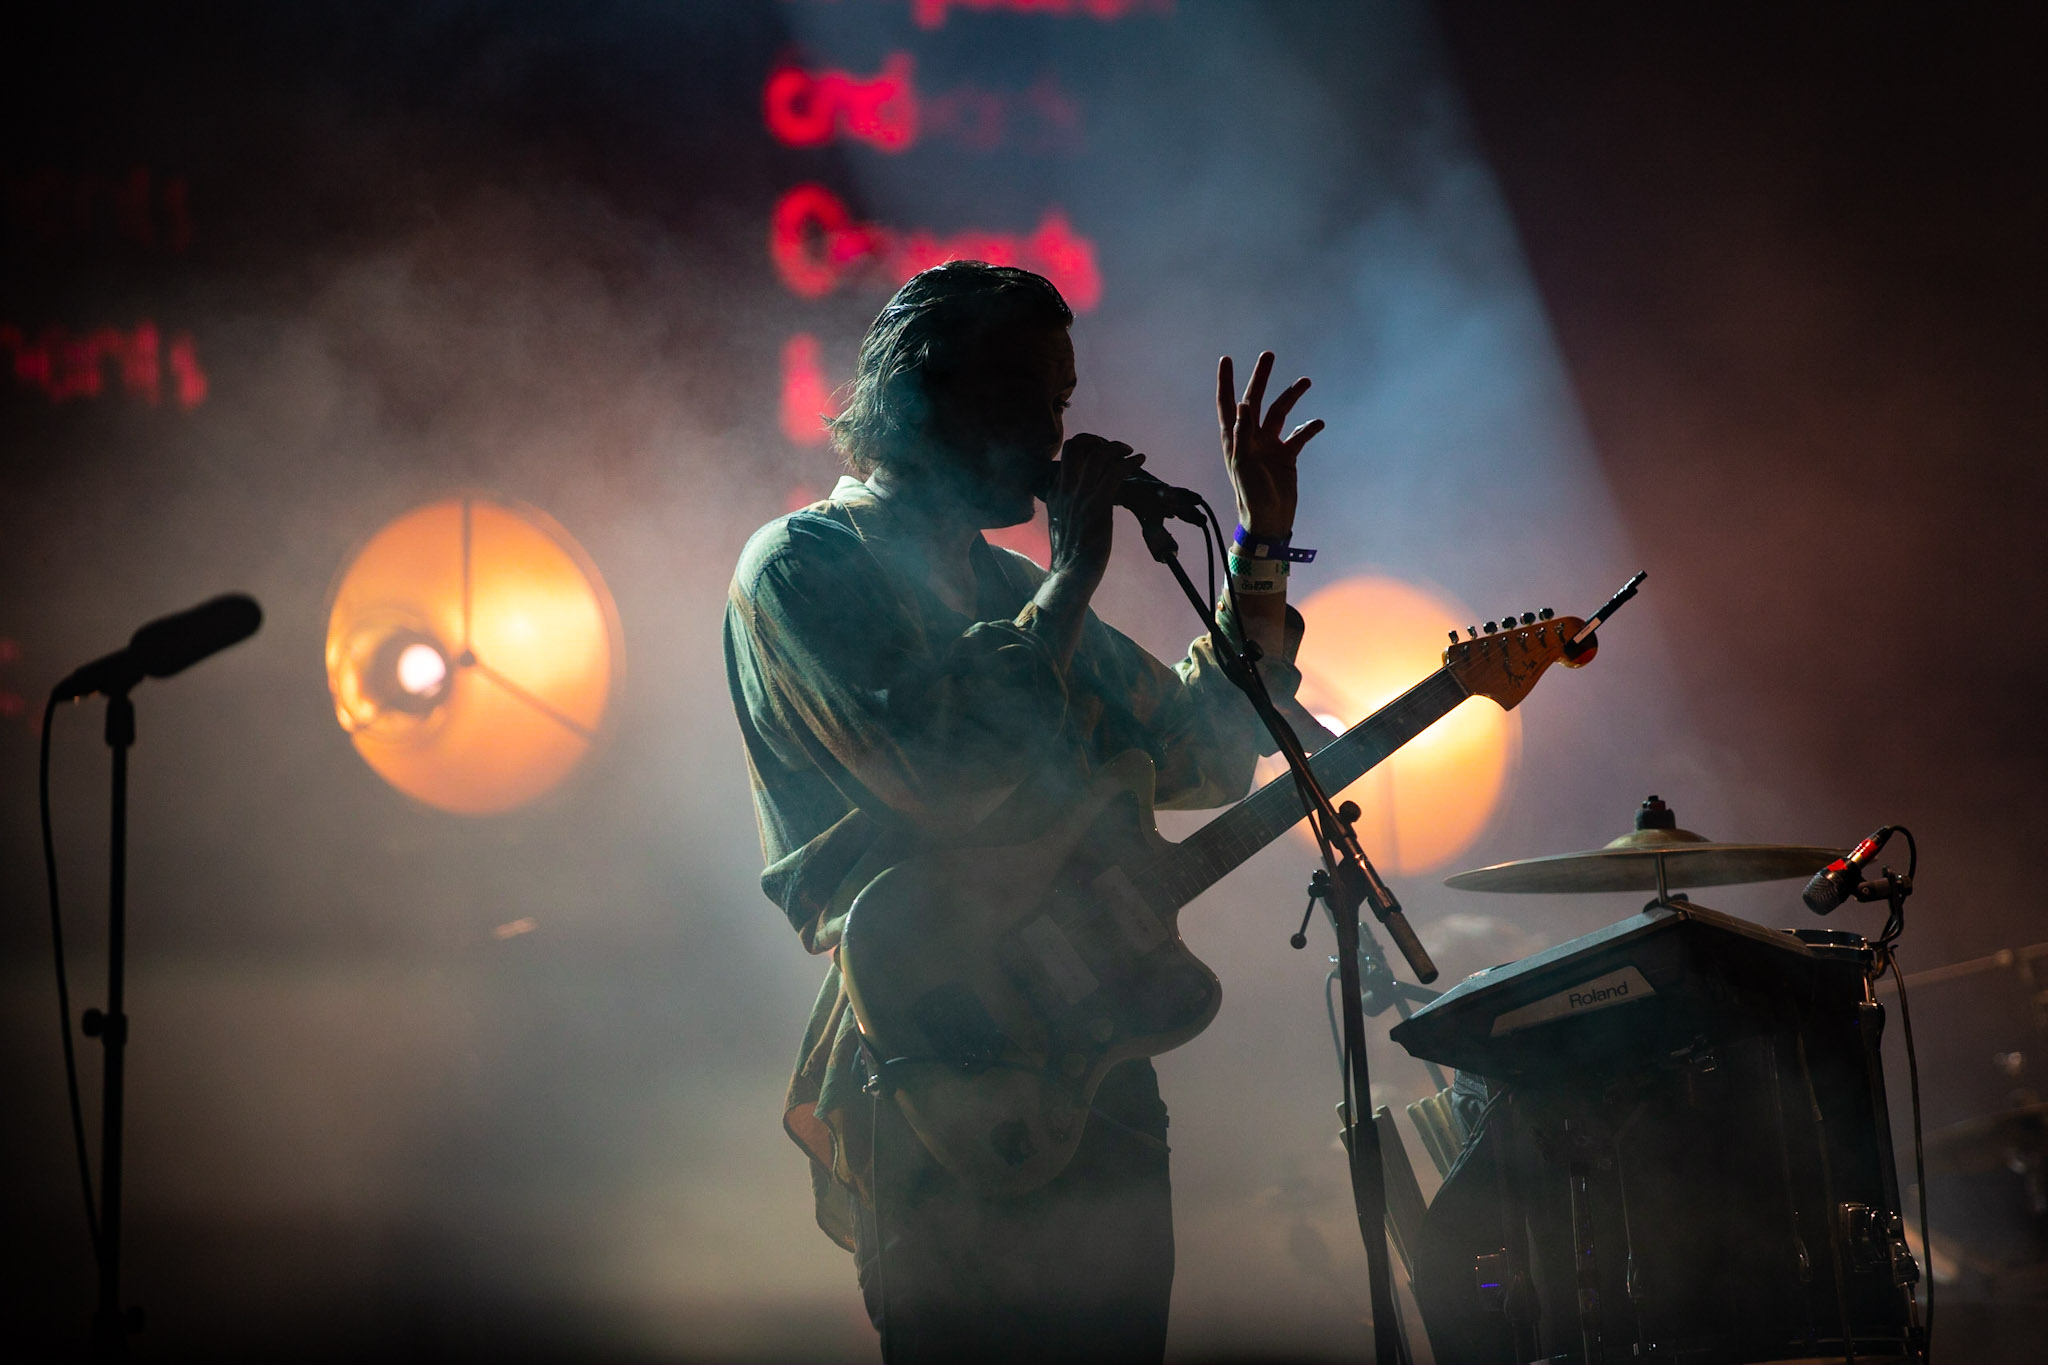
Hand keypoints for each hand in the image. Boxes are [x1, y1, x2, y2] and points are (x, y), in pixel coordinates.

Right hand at [1044, 433, 1142, 585]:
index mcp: (1055, 493)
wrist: (1070, 574)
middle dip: (1096, 440)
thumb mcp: (1060, 524)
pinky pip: (1115, 472)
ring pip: (1098, 455)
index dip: (1084, 448)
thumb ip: (1066, 508)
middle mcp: (1065, 489)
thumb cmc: (1069, 555)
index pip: (1065, 457)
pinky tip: (1140, 461)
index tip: (1099, 453)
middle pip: (1076, 447)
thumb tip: (1076, 504)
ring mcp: (1081, 496)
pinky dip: (1130, 462)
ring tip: (1130, 452)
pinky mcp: (1098, 504)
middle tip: (1114, 448)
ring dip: (1118, 448)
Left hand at [1217, 351, 1323, 536]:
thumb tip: (1244, 405)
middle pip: (1255, 400)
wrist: (1269, 520)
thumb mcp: (1243, 464)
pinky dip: (1308, 427)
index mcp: (1234, 439)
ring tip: (1305, 381)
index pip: (1228, 404)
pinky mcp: (1286, 456)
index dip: (1226, 382)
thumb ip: (1243, 434)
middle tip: (1268, 355)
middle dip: (1261, 378)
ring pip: (1280, 413)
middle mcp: (1251, 437)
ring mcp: (1269, 445)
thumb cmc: (1250, 495)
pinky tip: (1318, 423)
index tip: (1226, 359)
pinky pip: (1298, 436)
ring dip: (1291, 397)